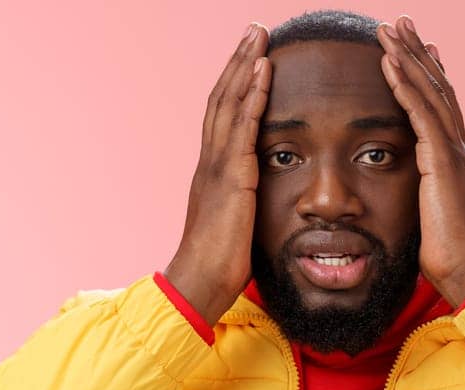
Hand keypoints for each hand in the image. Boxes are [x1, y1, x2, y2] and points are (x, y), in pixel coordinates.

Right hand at [164, 23, 271, 325]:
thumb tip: (263, 196)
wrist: (201, 285)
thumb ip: (248, 202)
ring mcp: (217, 167)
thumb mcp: (240, 223)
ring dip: (244, 67)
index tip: (253, 56)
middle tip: (256, 30)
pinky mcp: (230, 178)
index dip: (237, 84)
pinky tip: (263, 73)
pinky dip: (251, 97)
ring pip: (228, 104)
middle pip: (223, 98)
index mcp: (214, 171)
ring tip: (259, 37)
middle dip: (239, 62)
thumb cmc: (223, 263)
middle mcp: (211, 161)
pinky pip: (241, 128)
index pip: (224, 115)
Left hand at [376, 16, 464, 306]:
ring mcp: (453, 154)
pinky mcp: (442, 163)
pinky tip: (389, 63)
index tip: (415, 50)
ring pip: (431, 94)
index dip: (428, 77)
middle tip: (401, 24)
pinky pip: (421, 114)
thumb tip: (413, 203)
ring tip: (389, 30)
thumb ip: (424, 201)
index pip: (441, 109)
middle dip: (418, 54)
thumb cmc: (451, 258)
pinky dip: (406, 86)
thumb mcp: (433, 220)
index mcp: (455, 163)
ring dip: (409, 58)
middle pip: (438, 90)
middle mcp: (459, 151)